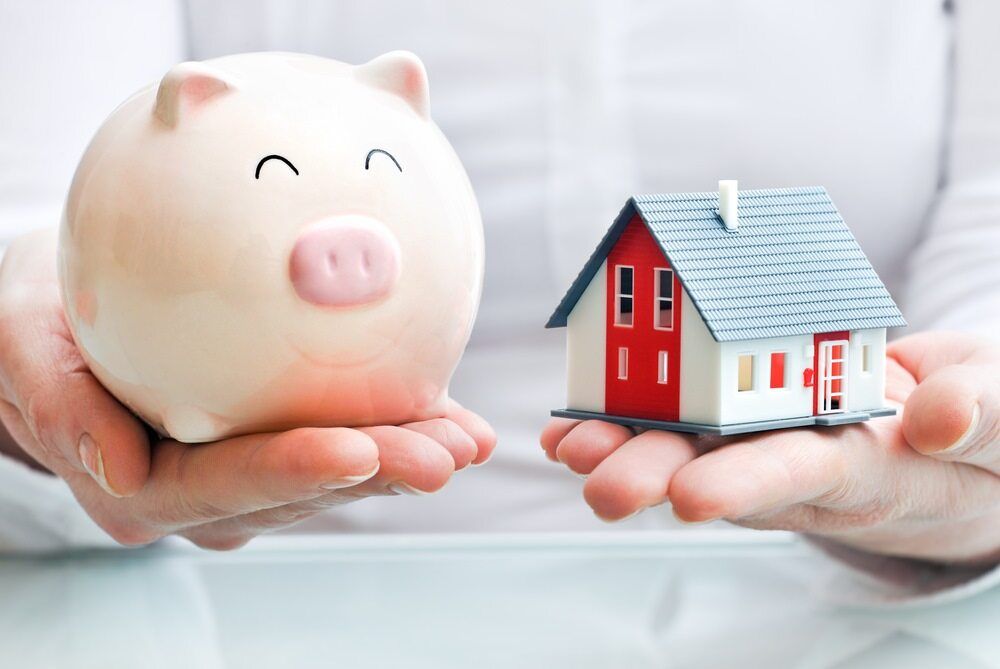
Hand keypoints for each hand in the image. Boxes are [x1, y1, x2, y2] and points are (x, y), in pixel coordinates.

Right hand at [0, 229, 494, 548]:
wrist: (61, 321)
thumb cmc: (35, 324)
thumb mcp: (17, 345)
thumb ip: (56, 406)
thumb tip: (116, 467)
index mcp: (142, 487)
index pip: (225, 484)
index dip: (293, 471)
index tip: (357, 450)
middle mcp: (203, 496)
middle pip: (299, 489)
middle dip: (377, 472)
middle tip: (444, 452)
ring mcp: (247, 478)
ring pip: (336, 476)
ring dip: (404, 456)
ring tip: (465, 439)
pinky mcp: (278, 448)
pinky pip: (347, 442)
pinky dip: (401, 430)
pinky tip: (455, 422)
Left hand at [541, 331, 999, 563]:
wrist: (951, 427)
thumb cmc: (983, 426)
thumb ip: (982, 415)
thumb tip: (936, 417)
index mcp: (873, 467)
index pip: (807, 475)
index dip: (749, 484)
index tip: (692, 496)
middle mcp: (806, 466)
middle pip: (727, 473)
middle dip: (660, 477)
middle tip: (598, 485)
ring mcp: (769, 447)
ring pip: (692, 451)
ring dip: (627, 450)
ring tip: (570, 448)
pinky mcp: (746, 428)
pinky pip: (684, 427)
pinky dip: (626, 424)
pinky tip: (574, 428)